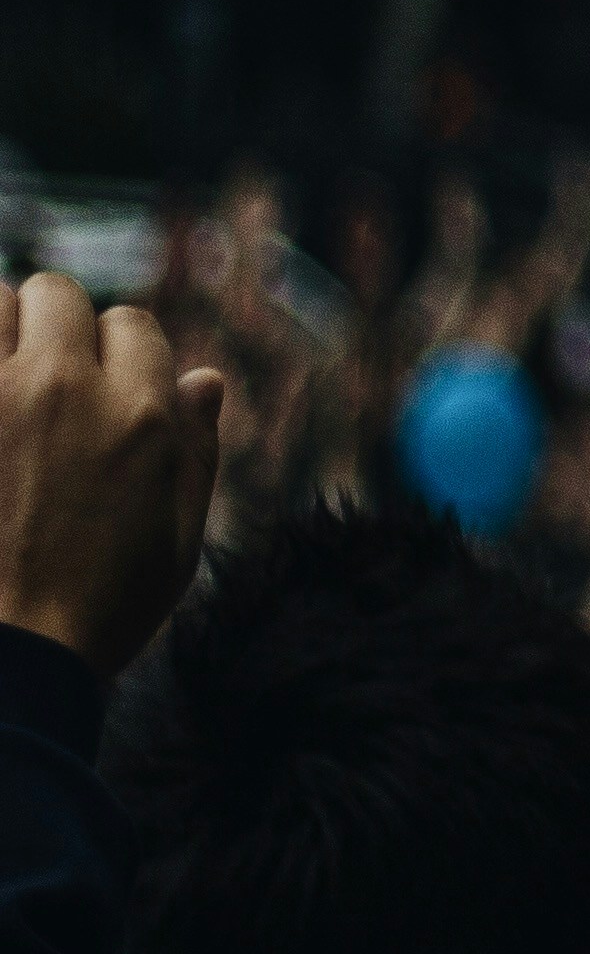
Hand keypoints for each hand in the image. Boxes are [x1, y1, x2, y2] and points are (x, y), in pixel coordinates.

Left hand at [0, 274, 223, 675]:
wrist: (7, 658)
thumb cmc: (98, 608)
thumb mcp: (178, 537)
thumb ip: (196, 449)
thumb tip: (204, 379)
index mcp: (140, 412)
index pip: (133, 324)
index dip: (124, 356)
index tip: (106, 390)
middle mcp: (63, 388)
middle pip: (57, 295)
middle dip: (57, 325)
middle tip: (44, 372)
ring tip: (0, 375)